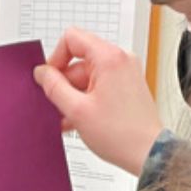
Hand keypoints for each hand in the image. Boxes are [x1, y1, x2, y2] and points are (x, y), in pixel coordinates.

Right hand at [34, 28, 163, 175]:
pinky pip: (99, 85)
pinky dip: (87, 99)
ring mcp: (126, 73)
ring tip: (71, 118)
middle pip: (79, 61)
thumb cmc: (121, 134)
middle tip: (60, 106)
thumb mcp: (77, 110)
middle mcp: (120, 60)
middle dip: (65, 84)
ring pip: (88, 76)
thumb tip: (42, 73)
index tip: (50, 78)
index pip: (72, 38)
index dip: (55, 58)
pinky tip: (80, 119)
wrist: (148, 152)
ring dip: (74, 95)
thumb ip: (54, 87)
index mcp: (109, 58)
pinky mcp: (127, 86)